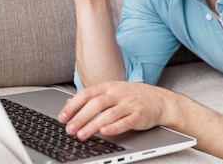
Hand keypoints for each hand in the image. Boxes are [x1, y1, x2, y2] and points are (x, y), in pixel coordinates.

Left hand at [57, 81, 173, 140]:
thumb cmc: (133, 97)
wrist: (161, 101)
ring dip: (93, 125)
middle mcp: (118, 94)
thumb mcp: (112, 92)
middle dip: (80, 117)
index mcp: (109, 87)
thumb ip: (92, 97)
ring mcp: (129, 104)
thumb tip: (69, 102)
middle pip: (95, 104)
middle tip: (69, 129)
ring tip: (82, 135)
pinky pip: (125, 121)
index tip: (62, 117)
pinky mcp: (139, 115)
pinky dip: (114, 127)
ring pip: (108, 114)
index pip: (87, 94)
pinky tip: (104, 133)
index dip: (73, 106)